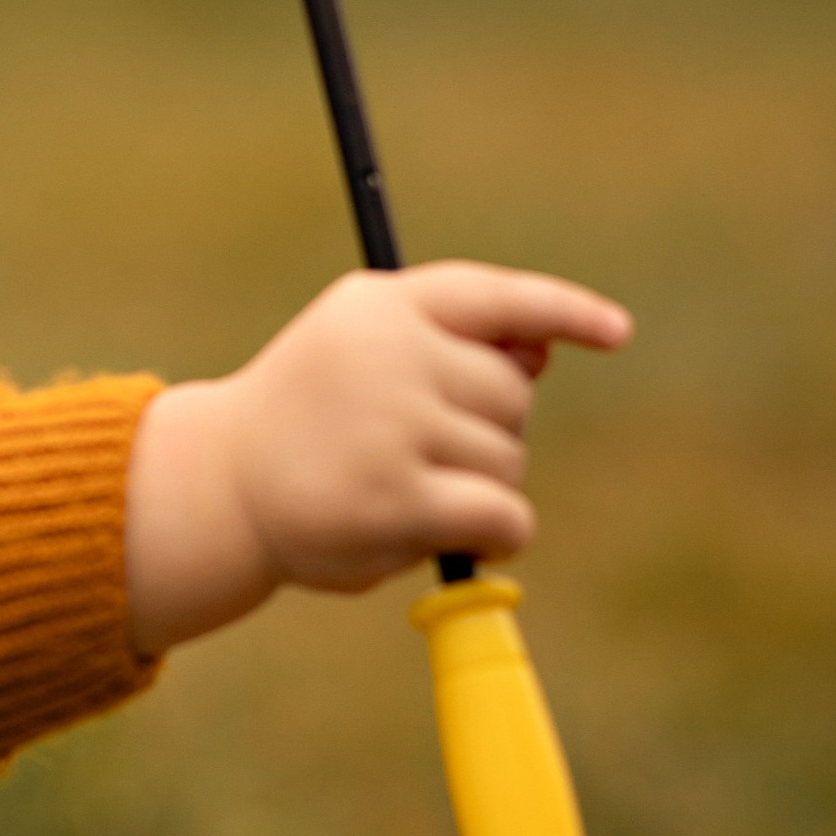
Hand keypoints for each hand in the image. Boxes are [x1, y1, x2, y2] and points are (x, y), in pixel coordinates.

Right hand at [124, 261, 630, 653]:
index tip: (615, 333)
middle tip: (422, 452)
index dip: (563, 312)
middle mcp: (389, 354)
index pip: (495, 297)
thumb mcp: (358, 353)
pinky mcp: (398, 500)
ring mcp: (394, 426)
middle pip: (512, 392)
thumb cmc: (303, 422)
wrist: (220, 488)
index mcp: (381, 305)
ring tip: (414, 492)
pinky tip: (478, 538)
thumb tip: (543, 353)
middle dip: (490, 428)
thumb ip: (444, 343)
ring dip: (485, 484)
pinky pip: (503, 513)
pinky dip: (505, 532)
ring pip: (509, 456)